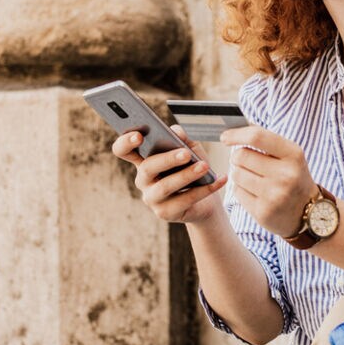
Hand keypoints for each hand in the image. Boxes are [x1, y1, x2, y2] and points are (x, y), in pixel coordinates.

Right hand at [112, 125, 228, 222]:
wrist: (206, 200)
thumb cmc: (193, 169)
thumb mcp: (190, 150)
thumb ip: (182, 139)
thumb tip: (176, 131)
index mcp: (143, 160)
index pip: (123, 150)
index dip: (125, 142)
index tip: (139, 136)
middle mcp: (143, 179)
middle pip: (147, 167)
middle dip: (167, 159)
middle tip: (185, 153)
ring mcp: (151, 198)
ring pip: (166, 186)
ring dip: (186, 175)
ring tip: (205, 167)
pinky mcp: (165, 213)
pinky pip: (185, 200)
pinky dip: (205, 190)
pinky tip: (220, 180)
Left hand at [220, 126, 318, 236]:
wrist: (308, 213)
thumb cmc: (293, 177)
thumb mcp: (290, 155)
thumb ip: (266, 141)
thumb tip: (235, 131)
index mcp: (293, 155)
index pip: (257, 137)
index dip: (236, 135)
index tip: (225, 137)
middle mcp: (286, 175)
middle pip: (241, 156)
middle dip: (238, 157)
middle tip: (247, 163)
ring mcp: (274, 195)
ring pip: (236, 174)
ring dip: (238, 174)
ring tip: (253, 178)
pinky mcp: (262, 212)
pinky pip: (236, 192)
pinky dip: (240, 189)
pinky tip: (254, 192)